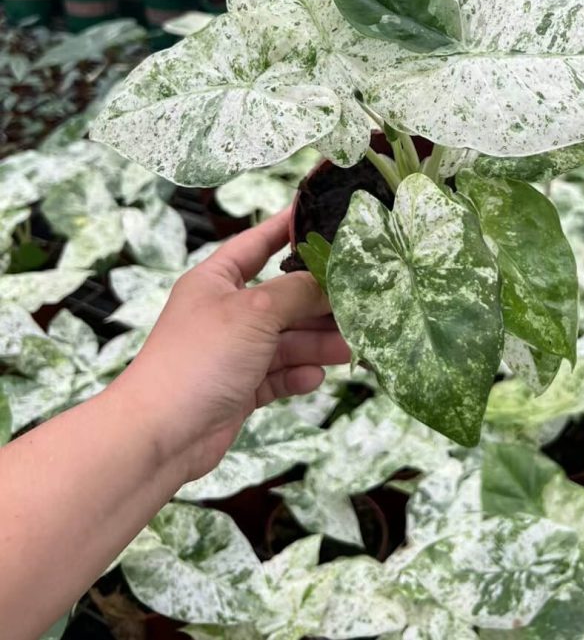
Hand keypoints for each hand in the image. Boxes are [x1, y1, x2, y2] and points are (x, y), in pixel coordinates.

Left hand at [114, 208, 348, 482]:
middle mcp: (226, 312)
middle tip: (357, 303)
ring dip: (316, 343)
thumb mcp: (255, 311)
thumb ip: (297, 291)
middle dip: (318, 302)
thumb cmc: (199, 358)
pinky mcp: (240, 388)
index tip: (320, 214)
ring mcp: (233, 352)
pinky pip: (278, 374)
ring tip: (347, 347)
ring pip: (286, 340)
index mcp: (217, 280)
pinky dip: (297, 374)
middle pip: (283, 297)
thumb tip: (329, 282)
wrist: (160, 434)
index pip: (257, 243)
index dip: (287, 228)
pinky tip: (314, 377)